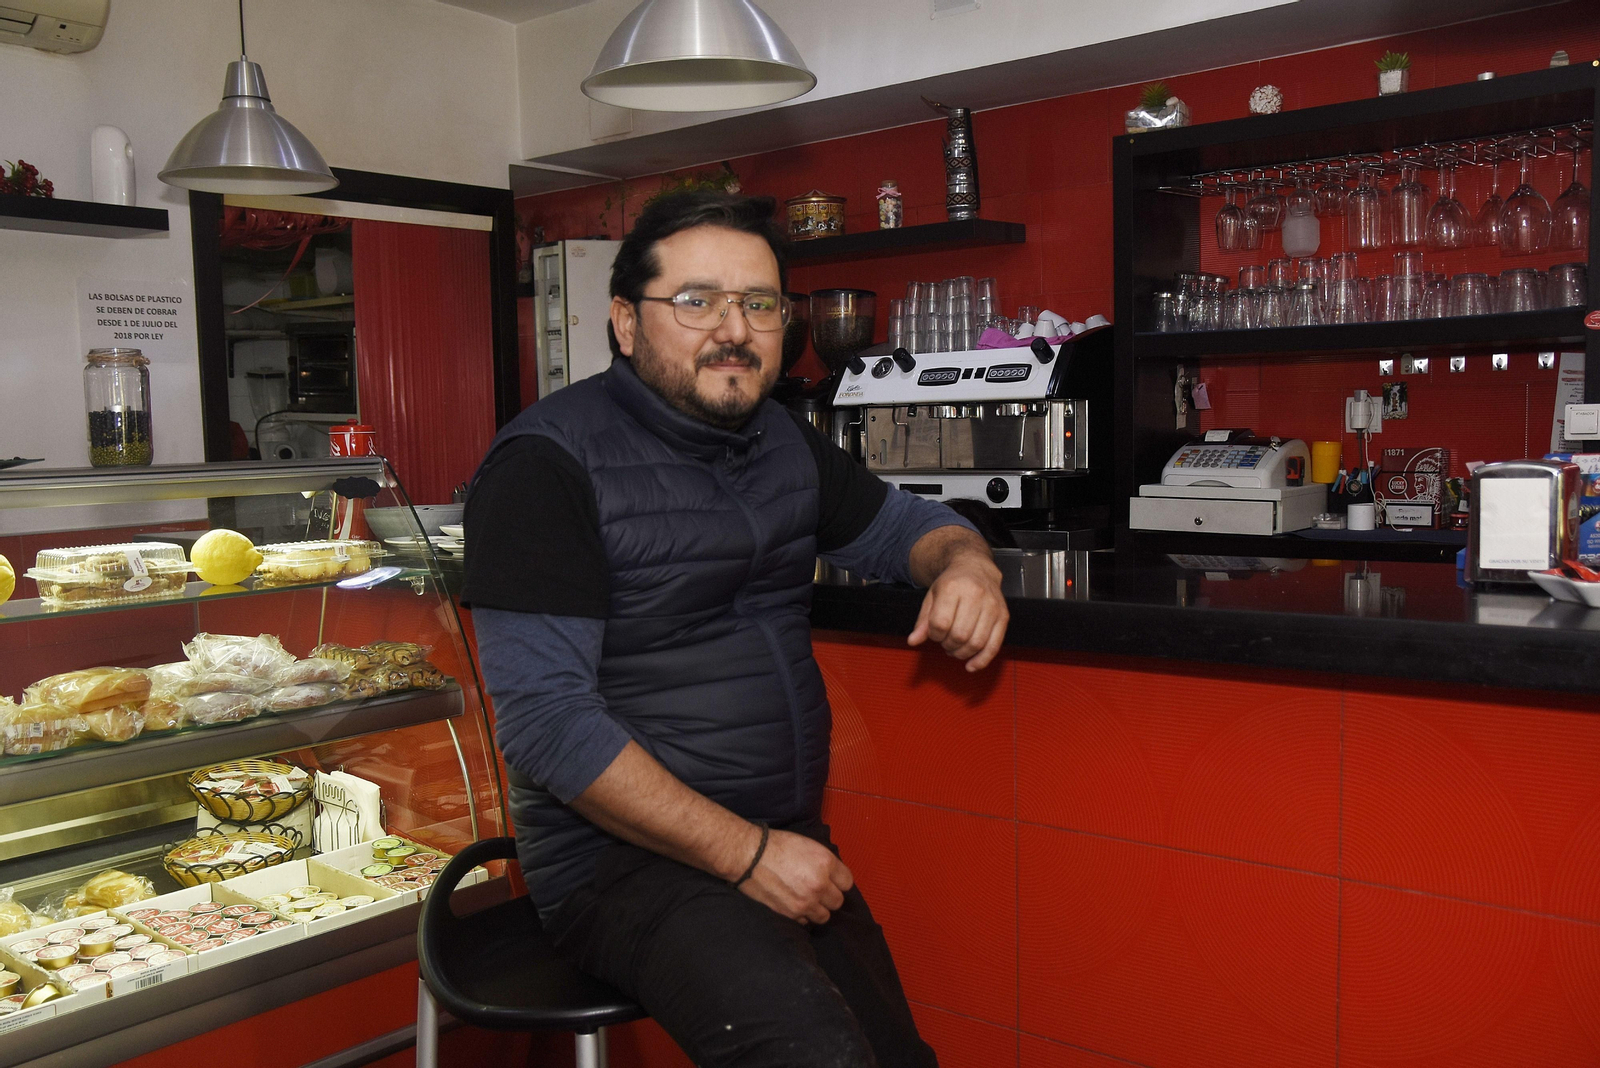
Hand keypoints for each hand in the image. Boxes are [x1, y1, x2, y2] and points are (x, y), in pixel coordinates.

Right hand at [737, 828, 853, 923]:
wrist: (748, 856)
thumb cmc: (776, 845)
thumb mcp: (807, 845)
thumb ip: (824, 862)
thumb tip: (832, 876)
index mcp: (825, 863)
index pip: (847, 882)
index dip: (839, 881)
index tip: (832, 881)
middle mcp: (819, 884)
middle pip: (838, 902)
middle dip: (829, 897)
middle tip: (817, 891)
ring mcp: (805, 902)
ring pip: (824, 916)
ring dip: (817, 909)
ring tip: (806, 900)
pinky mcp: (791, 914)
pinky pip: (805, 922)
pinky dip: (802, 916)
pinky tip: (793, 905)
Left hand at [907, 551, 1007, 670]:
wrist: (975, 568)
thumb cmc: (952, 584)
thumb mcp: (931, 597)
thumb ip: (923, 621)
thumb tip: (913, 641)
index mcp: (953, 588)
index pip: (941, 623)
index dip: (934, 635)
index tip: (935, 633)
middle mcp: (975, 595)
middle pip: (959, 635)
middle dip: (948, 645)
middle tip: (945, 642)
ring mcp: (992, 605)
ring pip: (976, 643)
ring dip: (962, 653)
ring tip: (956, 648)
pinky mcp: (1003, 615)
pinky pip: (994, 645)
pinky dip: (982, 660)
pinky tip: (971, 665)